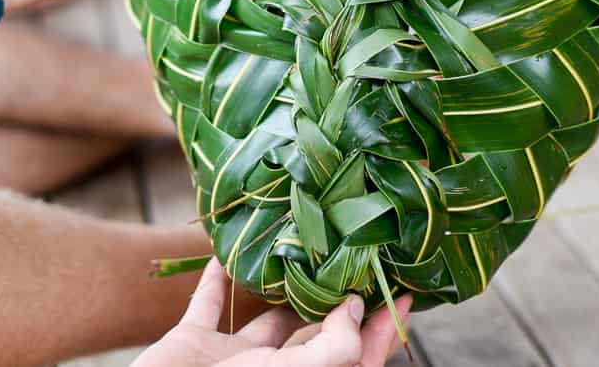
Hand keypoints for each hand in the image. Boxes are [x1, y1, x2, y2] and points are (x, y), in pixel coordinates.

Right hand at [133, 258, 410, 366]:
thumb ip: (332, 349)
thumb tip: (354, 308)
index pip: (354, 359)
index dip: (382, 329)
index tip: (406, 292)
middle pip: (315, 336)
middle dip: (334, 298)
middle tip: (356, 253)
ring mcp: (230, 364)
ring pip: (263, 317)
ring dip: (277, 283)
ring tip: (297, 243)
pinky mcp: (192, 348)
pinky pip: (208, 305)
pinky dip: (216, 278)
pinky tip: (225, 249)